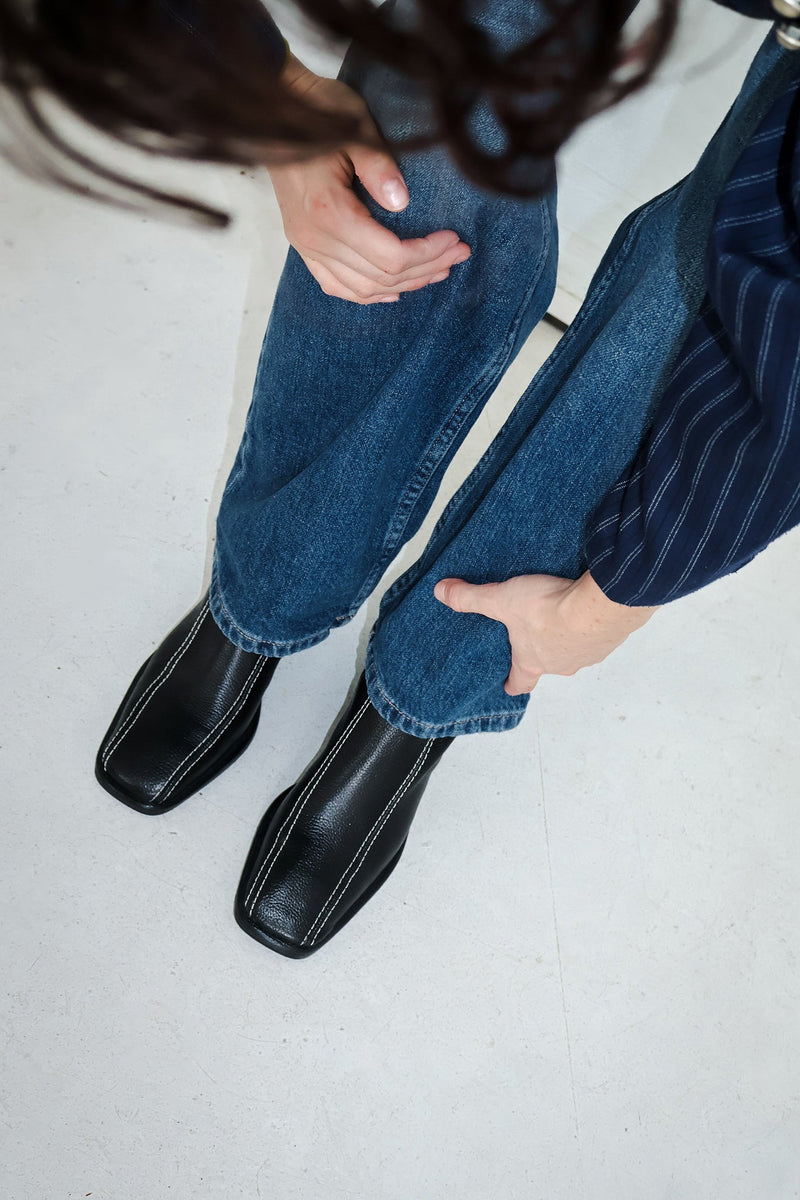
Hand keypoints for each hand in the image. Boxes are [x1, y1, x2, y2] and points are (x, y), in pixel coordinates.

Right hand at [267, 56, 470, 303]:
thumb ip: (379, 165)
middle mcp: (315, 238)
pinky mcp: (303, 246)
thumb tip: (403, 202)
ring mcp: (306, 246)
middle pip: (381, 276)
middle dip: (425, 269)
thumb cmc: (319, 114)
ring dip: (403, 285)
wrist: (273, 113)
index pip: (390, 255)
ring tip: (436, 272)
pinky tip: (392, 291)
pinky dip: (367, 294)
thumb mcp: (355, 128)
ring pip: (362, 288)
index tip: (454, 239)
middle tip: (458, 255)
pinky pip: (336, 286)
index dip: (427, 253)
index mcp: (330, 212)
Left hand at [433, 571, 656, 694]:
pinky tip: (585, 609)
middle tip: (533, 635)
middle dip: (540, 653)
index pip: (519, 683)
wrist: (598, 604)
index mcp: (532, 661)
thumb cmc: (548, 609)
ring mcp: (588, 654)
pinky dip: (590, 626)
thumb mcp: (500, 599)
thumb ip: (471, 597)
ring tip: (561, 616)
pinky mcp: (610, 638)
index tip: (506, 683)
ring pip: (574, 651)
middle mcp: (561, 664)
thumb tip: (441, 592)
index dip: (512, 682)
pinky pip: (597, 636)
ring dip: (567, 637)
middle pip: (547, 666)